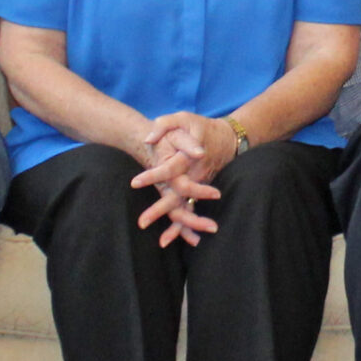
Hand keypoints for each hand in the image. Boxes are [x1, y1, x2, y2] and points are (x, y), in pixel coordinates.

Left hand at [132, 112, 229, 245]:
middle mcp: (194, 174)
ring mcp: (199, 184)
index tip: (134, 183)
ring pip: (188, 207)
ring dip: (178, 226)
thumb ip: (163, 126)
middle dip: (161, 210)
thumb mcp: (182, 118)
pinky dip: (187, 226)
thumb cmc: (198, 126)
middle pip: (178, 195)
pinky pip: (192, 210)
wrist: (226, 138)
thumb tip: (147, 140)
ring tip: (163, 242)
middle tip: (142, 222)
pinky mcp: (200, 191)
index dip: (153, 175)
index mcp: (187, 157)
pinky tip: (178, 240)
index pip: (169, 168)